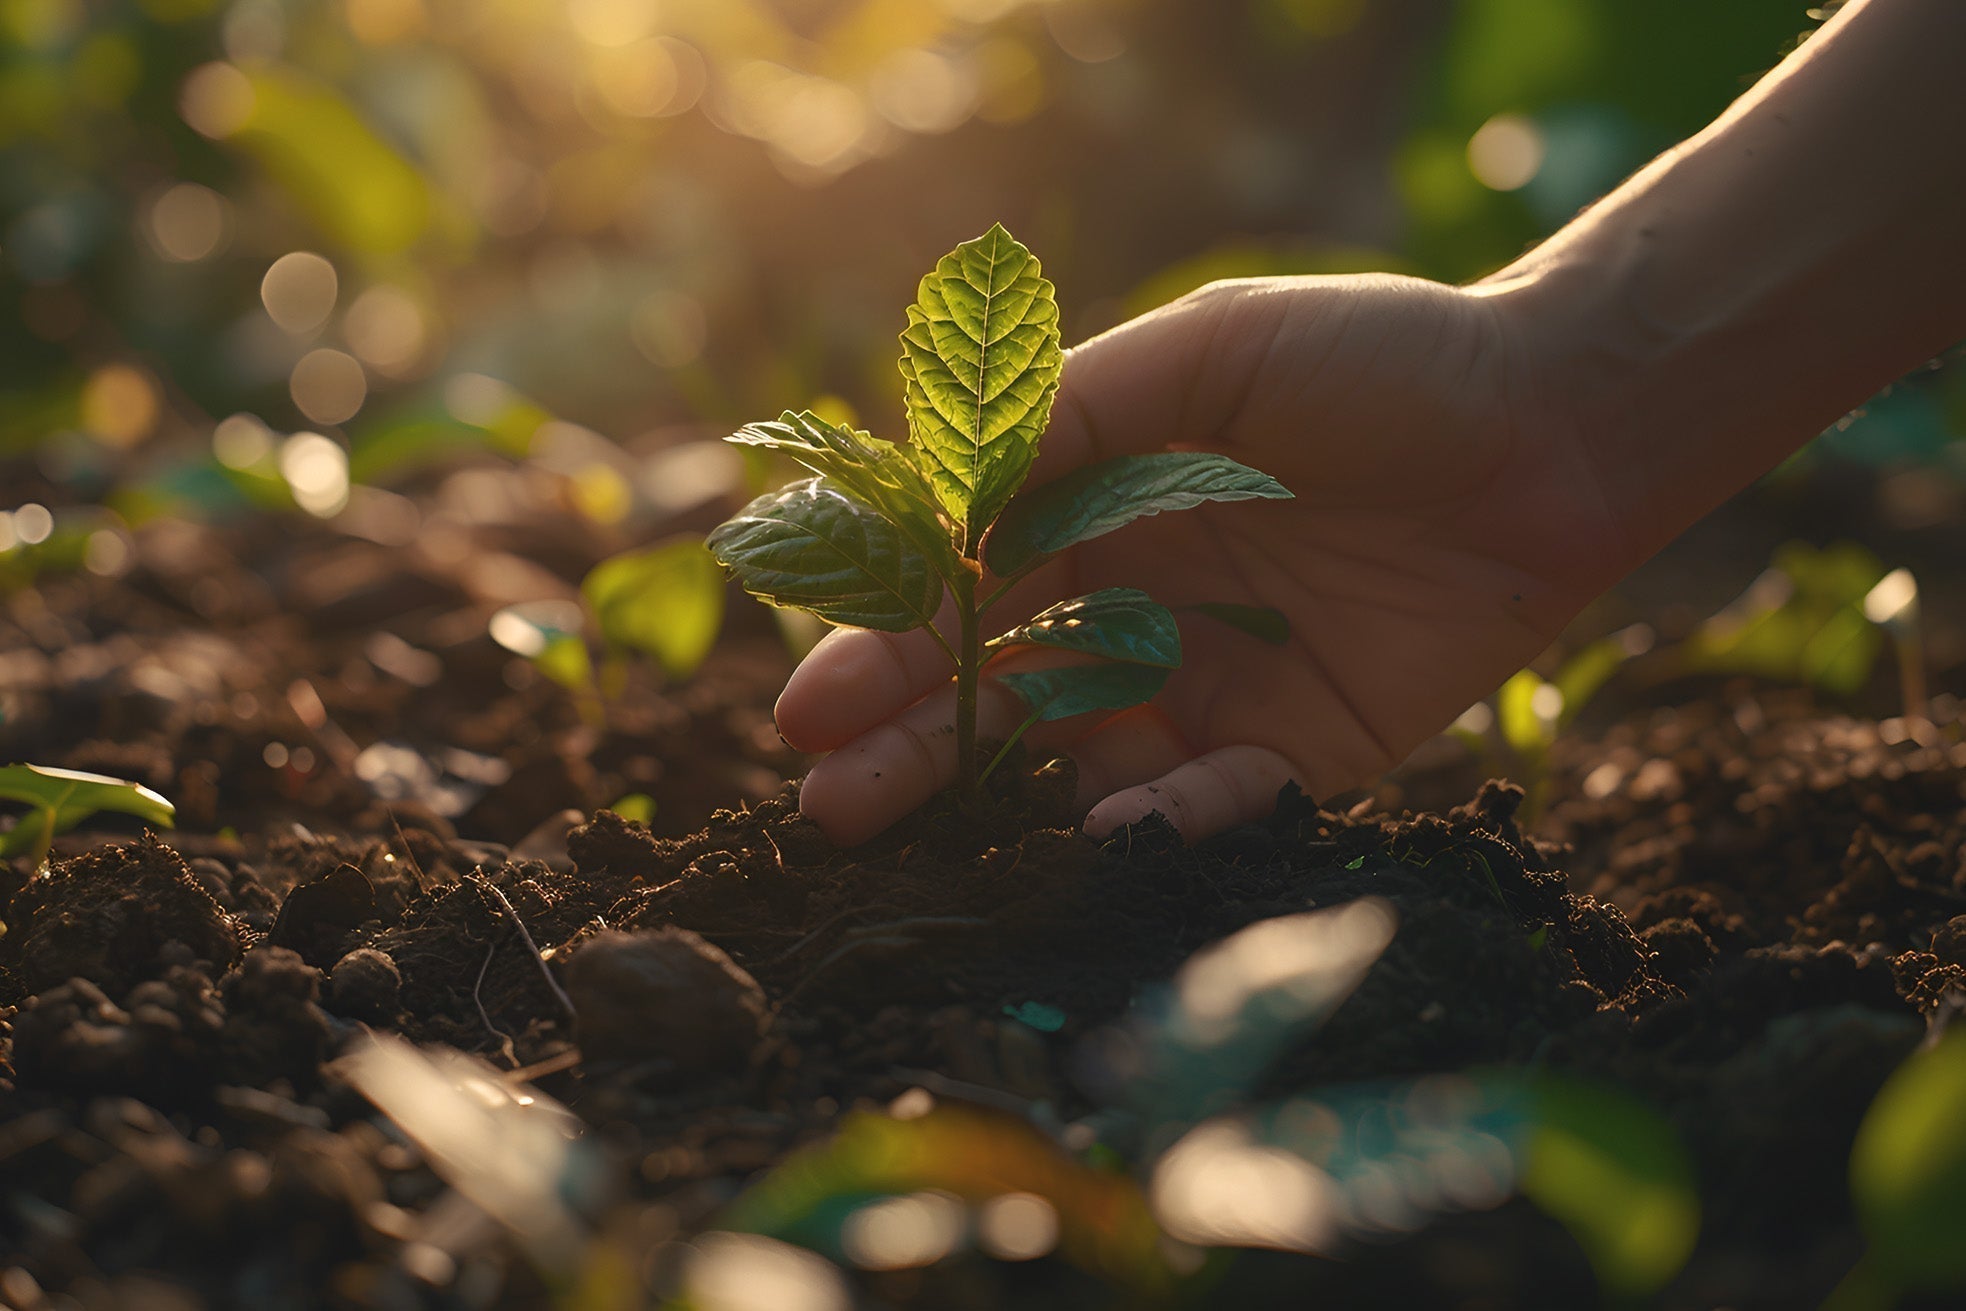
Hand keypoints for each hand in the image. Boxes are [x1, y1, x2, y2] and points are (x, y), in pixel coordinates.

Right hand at [775, 272, 1637, 844]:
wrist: (1557, 424)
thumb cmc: (1378, 362)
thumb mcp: (1210, 352)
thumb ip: (1073, 414)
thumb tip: (937, 494)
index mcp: (1093, 513)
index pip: (959, 594)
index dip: (883, 649)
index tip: (812, 707)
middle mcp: (1133, 610)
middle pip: (998, 694)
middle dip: (914, 750)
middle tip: (833, 807)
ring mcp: (1212, 689)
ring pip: (1086, 763)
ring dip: (1015, 805)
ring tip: (950, 840)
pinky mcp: (1302, 754)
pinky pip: (1220, 805)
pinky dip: (1172, 821)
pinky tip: (1121, 827)